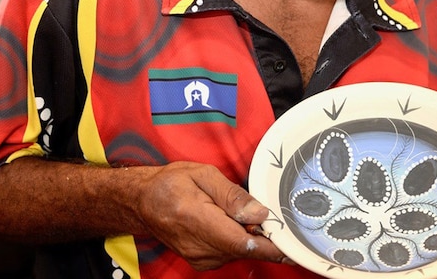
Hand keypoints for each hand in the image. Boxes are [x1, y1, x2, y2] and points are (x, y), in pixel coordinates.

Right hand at [134, 162, 286, 270]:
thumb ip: (233, 195)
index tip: (292, 245)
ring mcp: (200, 258)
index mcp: (198, 220)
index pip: (242, 243)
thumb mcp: (204, 175)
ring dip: (249, 236)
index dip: (271, 246)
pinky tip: (230, 223)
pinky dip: (239, 240)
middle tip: (262, 211)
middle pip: (245, 248)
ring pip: (240, 252)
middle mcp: (199, 247)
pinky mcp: (202, 262)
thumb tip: (260, 212)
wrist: (144, 202)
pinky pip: (231, 254)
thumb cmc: (172, 183)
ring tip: (237, 213)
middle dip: (261, 233)